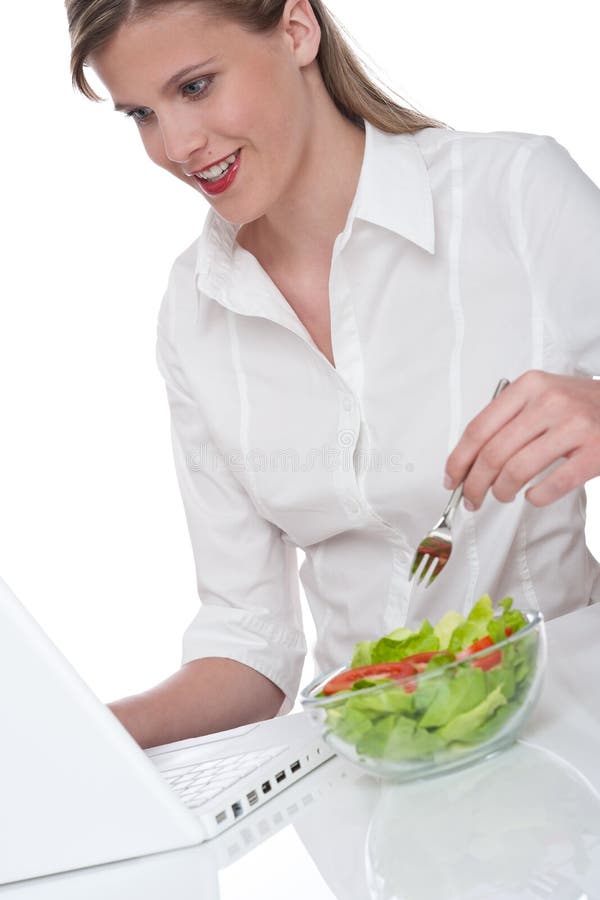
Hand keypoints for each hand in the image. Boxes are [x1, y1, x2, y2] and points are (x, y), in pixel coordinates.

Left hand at [444, 370, 599, 509]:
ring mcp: (574, 426)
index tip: (451, 479)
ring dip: (501, 491)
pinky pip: (552, 485)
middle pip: (493, 453)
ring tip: (502, 495)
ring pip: (517, 470)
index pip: (478, 428)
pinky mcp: (595, 451)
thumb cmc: (579, 404)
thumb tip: (468, 459)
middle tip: (471, 498)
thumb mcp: (542, 395)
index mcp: (528, 386)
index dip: (459, 460)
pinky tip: (532, 495)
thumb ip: (508, 418)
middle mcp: (549, 402)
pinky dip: (535, 497)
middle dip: (475, 483)